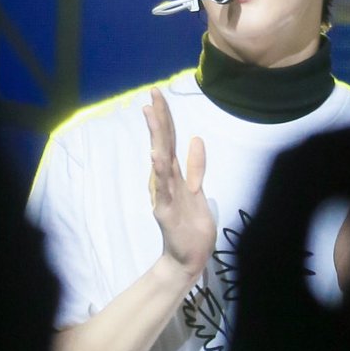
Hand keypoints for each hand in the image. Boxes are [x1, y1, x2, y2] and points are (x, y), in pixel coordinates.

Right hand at [143, 88, 215, 281]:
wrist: (188, 257)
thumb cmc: (191, 224)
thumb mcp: (198, 190)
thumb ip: (196, 166)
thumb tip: (196, 138)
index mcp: (175, 173)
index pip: (169, 139)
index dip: (165, 116)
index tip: (157, 93)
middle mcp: (166, 179)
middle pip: (162, 143)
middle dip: (158, 118)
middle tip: (152, 94)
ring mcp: (164, 193)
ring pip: (159, 160)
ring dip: (156, 137)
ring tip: (151, 115)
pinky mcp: (165, 210)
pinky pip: (163, 188)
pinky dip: (159, 172)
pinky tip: (156, 156)